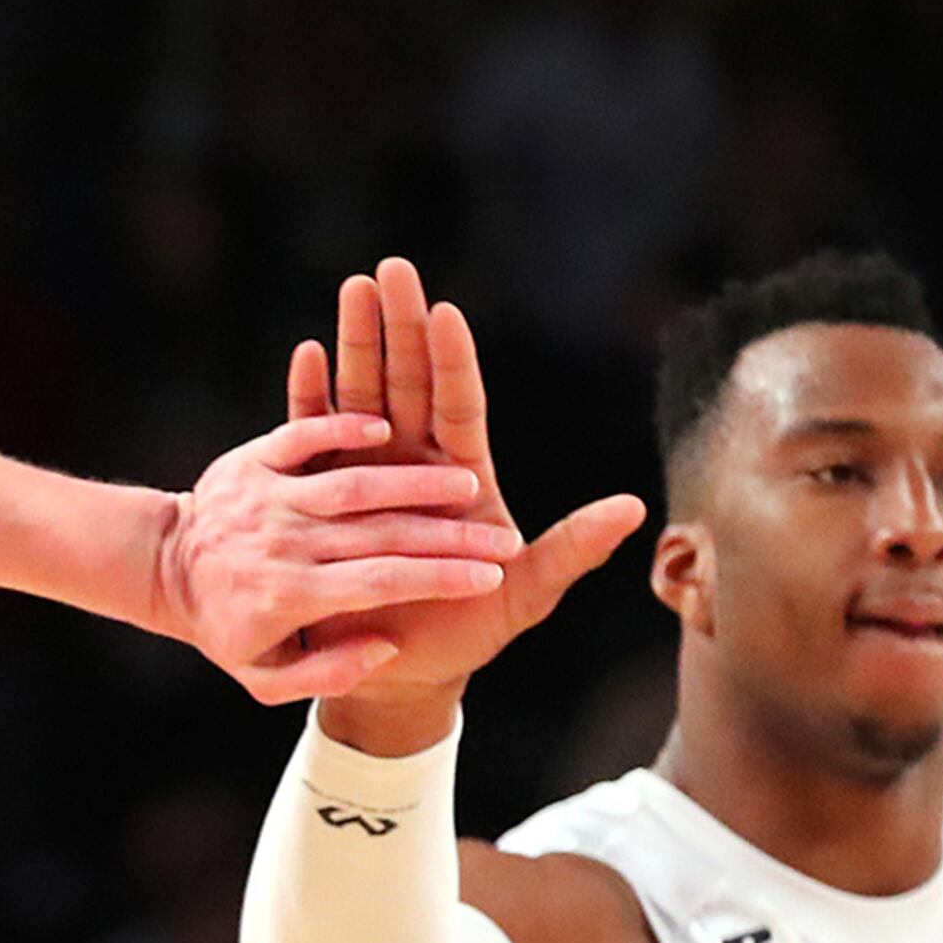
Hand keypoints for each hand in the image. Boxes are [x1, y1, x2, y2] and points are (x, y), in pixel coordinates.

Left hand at [162, 412, 525, 704]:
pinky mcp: (252, 459)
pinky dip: (341, 428)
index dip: (438, 578)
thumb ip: (327, 673)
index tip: (491, 576)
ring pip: (352, 483)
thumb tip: (385, 645)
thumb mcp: (265, 679)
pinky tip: (386, 426)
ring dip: (413, 480)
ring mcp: (266, 496)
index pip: (379, 583)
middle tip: (502, 538)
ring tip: (465, 482)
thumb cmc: (227, 628)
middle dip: (448, 536)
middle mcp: (281, 543)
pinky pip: (301, 436)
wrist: (162, 570)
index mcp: (287, 597)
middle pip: (379, 535)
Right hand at [290, 258, 646, 727]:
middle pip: (406, 382)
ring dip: (356, 342)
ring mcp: (366, 475)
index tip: (445, 311)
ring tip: (353, 288)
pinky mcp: (323, 497)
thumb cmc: (466, 631)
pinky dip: (309, 396)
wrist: (399, 672)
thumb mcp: (525, 591)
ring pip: (359, 395)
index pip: (457, 404)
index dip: (452, 360)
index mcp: (461, 475)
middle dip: (400, 324)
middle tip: (392, 269)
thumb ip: (572, 548)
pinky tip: (307, 353)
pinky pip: (311, 438)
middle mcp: (413, 463)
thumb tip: (634, 509)